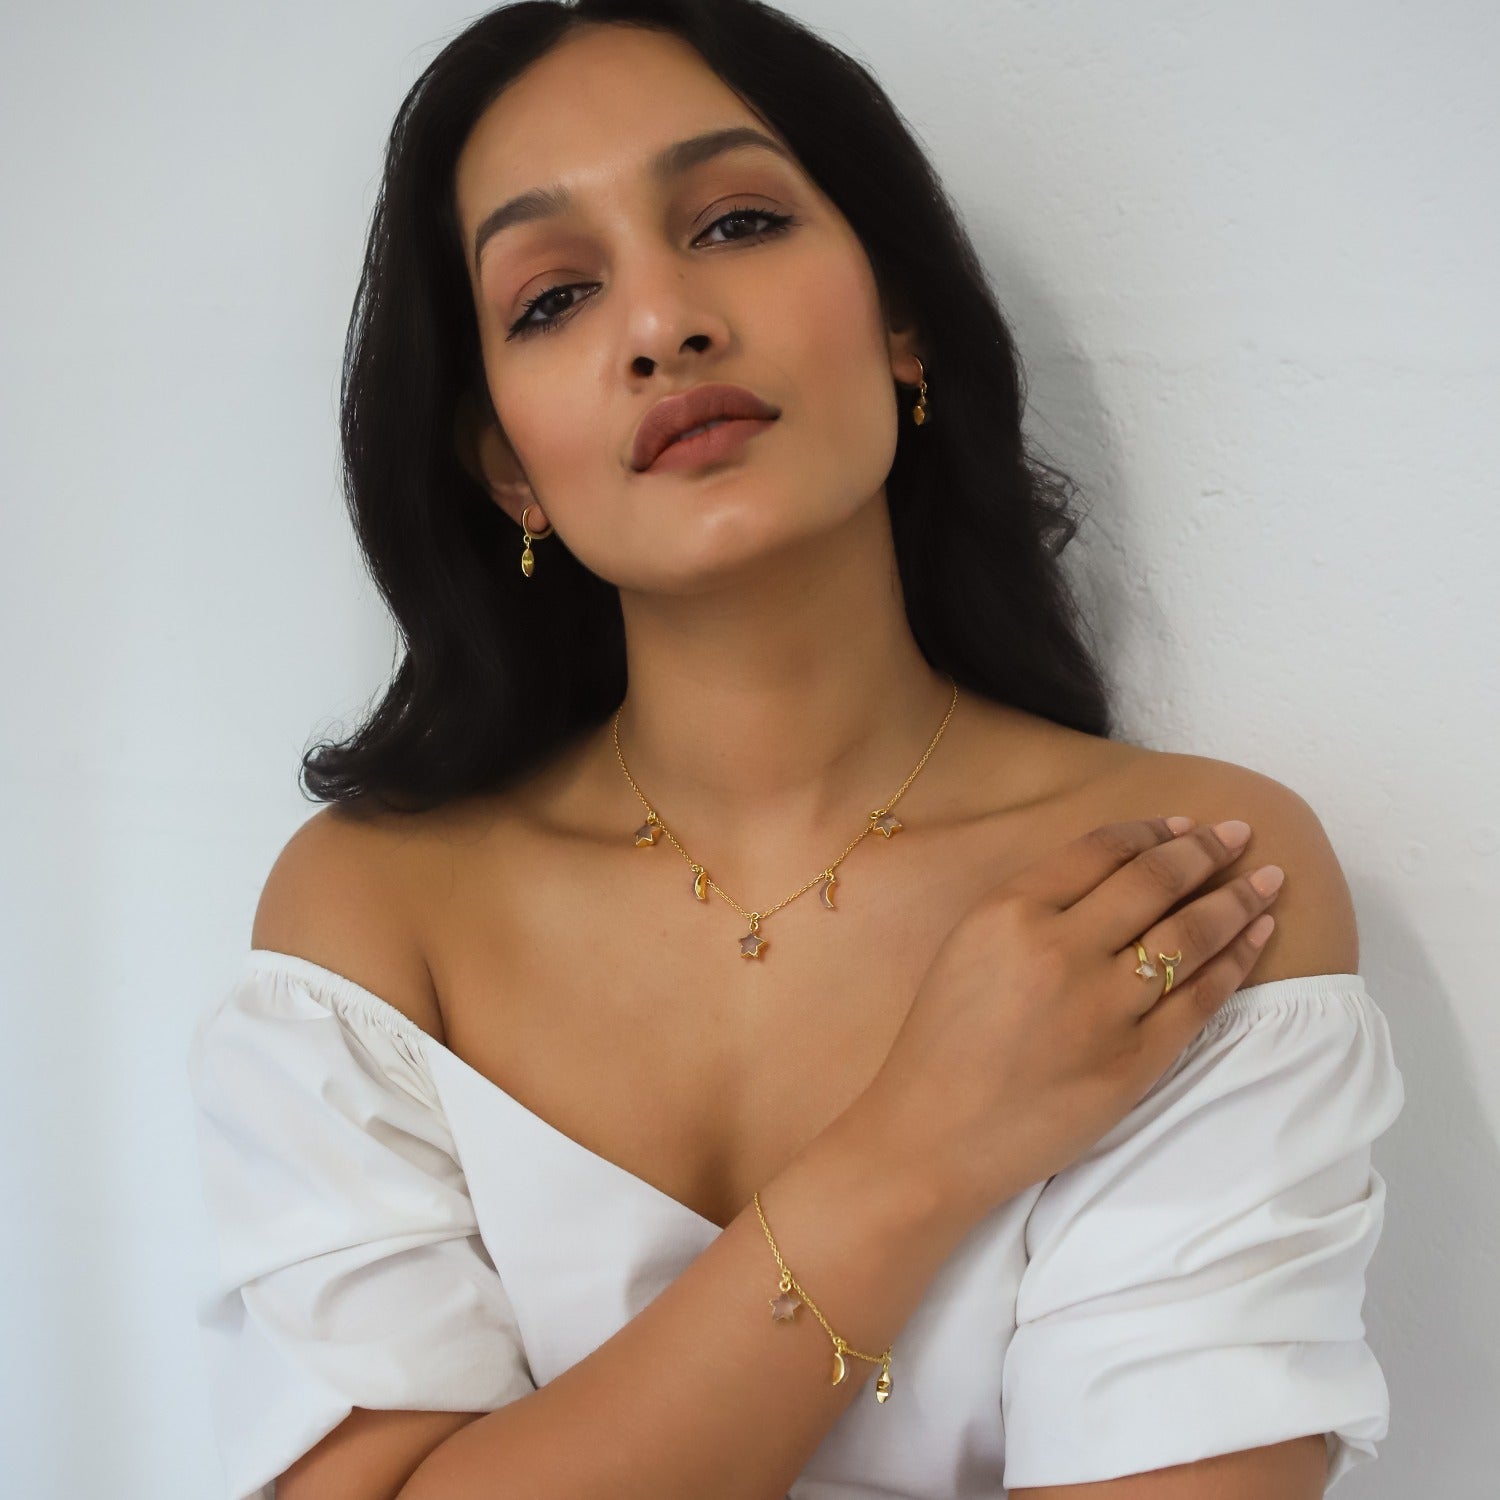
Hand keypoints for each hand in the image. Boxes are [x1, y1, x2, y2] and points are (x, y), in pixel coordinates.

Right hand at [857, 816, 1281, 1226]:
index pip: (1101, 850)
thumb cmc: (943, 1040)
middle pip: (1155, 882)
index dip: (1151, 831)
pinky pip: (1201, 1000)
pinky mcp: (1134, 1062)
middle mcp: (1060, 949)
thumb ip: (1031, 905)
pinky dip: (1237, 962)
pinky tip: (1258, 938)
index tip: (1183, 824)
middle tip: (1240, 834)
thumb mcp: (969, 945)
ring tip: (1269, 882)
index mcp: (1011, 912)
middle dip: (1206, 851)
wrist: (934, 1135)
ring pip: (1190, 936)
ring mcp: (1102, 1008)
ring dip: (1237, 901)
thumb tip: (1114, 871)